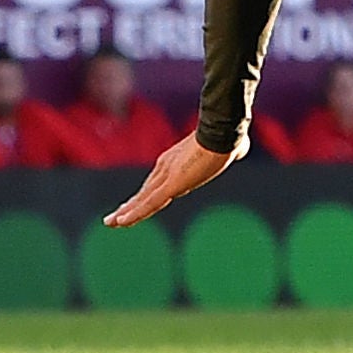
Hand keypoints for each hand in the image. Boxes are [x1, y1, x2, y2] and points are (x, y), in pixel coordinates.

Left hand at [106, 132, 235, 226]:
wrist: (225, 130)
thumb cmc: (231, 135)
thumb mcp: (232, 145)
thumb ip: (234, 149)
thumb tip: (242, 147)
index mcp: (177, 160)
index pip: (157, 182)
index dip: (146, 195)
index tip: (136, 203)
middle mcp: (166, 168)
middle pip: (145, 191)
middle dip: (130, 205)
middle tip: (115, 218)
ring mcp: (167, 176)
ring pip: (142, 200)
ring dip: (126, 213)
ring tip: (110, 223)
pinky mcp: (171, 184)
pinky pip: (148, 203)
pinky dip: (134, 214)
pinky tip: (121, 222)